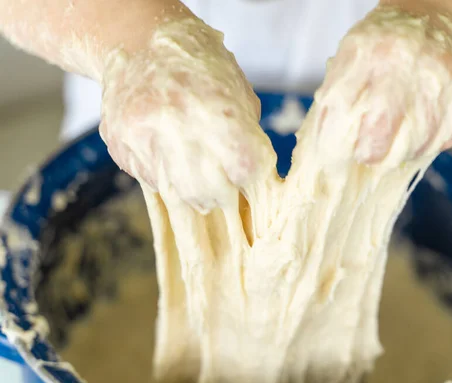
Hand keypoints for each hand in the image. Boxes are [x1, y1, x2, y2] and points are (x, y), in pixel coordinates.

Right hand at [100, 18, 275, 212]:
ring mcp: (141, 136)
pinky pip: (150, 179)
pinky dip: (165, 175)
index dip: (249, 175)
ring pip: (175, 192)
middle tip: (223, 183)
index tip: (247, 170)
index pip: (243, 169)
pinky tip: (167, 151)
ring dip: (191, 189)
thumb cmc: (201, 66)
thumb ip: (247, 135)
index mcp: (214, 108)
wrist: (140, 40)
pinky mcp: (119, 145)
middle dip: (220, 193)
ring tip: (196, 166)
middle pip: (207, 192)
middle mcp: (175, 124)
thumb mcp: (238, 92)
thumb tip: (252, 179)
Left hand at [310, 6, 451, 166]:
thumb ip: (334, 95)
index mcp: (368, 54)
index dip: (334, 143)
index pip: (342, 113)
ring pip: (413, 146)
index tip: (335, 152)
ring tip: (395, 137)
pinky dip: (427, 144)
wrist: (439, 19)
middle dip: (369, 153)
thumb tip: (328, 147)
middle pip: (379, 135)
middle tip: (367, 151)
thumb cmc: (386, 46)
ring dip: (400, 151)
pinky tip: (420, 129)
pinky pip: (443, 141)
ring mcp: (441, 81)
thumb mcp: (350, 56)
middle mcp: (406, 65)